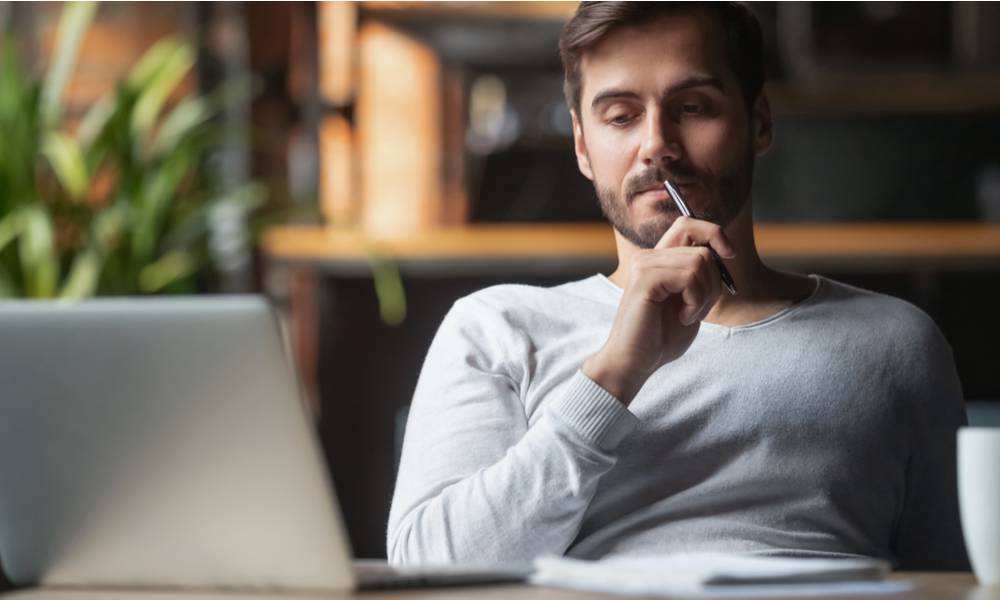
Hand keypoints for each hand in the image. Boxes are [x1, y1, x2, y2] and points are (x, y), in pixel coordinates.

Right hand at [583, 217, 735, 404]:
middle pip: (702, 247)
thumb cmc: (661, 337)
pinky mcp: (645, 279)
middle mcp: (648, 257)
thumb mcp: (689, 301)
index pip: (688, 224)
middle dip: (714, 281)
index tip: (729, 256)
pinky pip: (689, 276)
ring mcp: (644, 265)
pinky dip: (695, 301)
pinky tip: (683, 317)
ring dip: (704, 295)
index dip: (714, 233)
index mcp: (658, 260)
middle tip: (698, 307)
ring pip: (700, 262)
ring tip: (688, 314)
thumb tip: (723, 253)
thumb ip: (700, 275)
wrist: (635, 362)